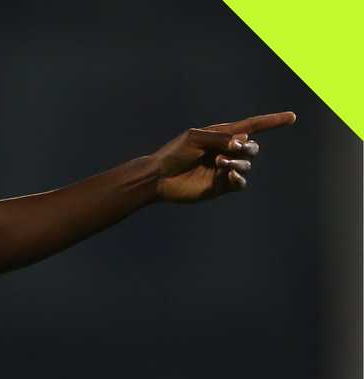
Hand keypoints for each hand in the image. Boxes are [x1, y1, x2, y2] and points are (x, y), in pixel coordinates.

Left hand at [151, 111, 295, 202]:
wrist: (159, 177)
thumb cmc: (174, 153)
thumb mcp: (195, 137)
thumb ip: (219, 138)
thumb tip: (241, 143)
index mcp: (222, 135)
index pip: (252, 126)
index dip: (272, 122)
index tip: (292, 117)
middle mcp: (226, 151)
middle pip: (253, 147)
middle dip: (247, 147)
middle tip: (232, 148)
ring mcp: (224, 169)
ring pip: (247, 165)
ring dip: (238, 162)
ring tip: (220, 162)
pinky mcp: (220, 187)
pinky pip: (240, 183)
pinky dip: (239, 178)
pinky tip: (229, 174)